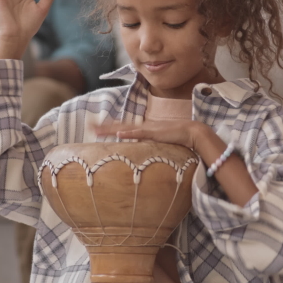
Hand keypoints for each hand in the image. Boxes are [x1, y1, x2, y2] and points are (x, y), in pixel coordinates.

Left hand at [93, 121, 208, 150]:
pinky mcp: (155, 133)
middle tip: (89, 126)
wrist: (193, 132)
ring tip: (97, 130)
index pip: (124, 128)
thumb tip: (146, 156)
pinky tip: (119, 135)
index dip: (111, 127)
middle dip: (105, 126)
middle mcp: (144, 127)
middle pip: (120, 126)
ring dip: (111, 129)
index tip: (98, 128)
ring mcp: (149, 129)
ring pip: (126, 128)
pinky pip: (140, 133)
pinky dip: (130, 134)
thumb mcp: (163, 145)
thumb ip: (153, 148)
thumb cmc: (180, 139)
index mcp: (145, 129)